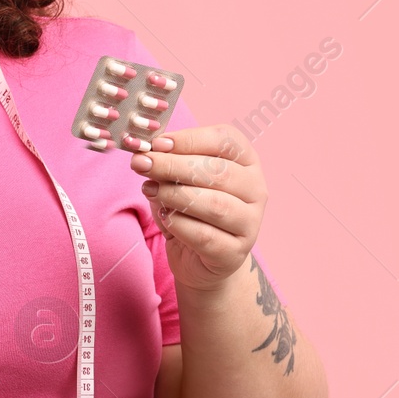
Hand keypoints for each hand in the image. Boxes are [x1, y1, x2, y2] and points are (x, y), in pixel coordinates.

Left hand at [128, 124, 266, 292]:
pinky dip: (179, 224)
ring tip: (149, 190)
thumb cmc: (189, 210)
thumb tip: (147, 152)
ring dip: (175, 194)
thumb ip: (168, 163)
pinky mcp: (234, 253)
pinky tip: (164, 217)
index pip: (226, 140)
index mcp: (247, 162)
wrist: (198, 258)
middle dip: (174, 165)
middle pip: (219, 172)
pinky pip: (206, 236)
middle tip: (142, 164)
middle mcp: (256, 190)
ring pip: (215, 204)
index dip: (190, 139)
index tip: (157, 144)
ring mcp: (249, 223)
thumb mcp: (178, 180)